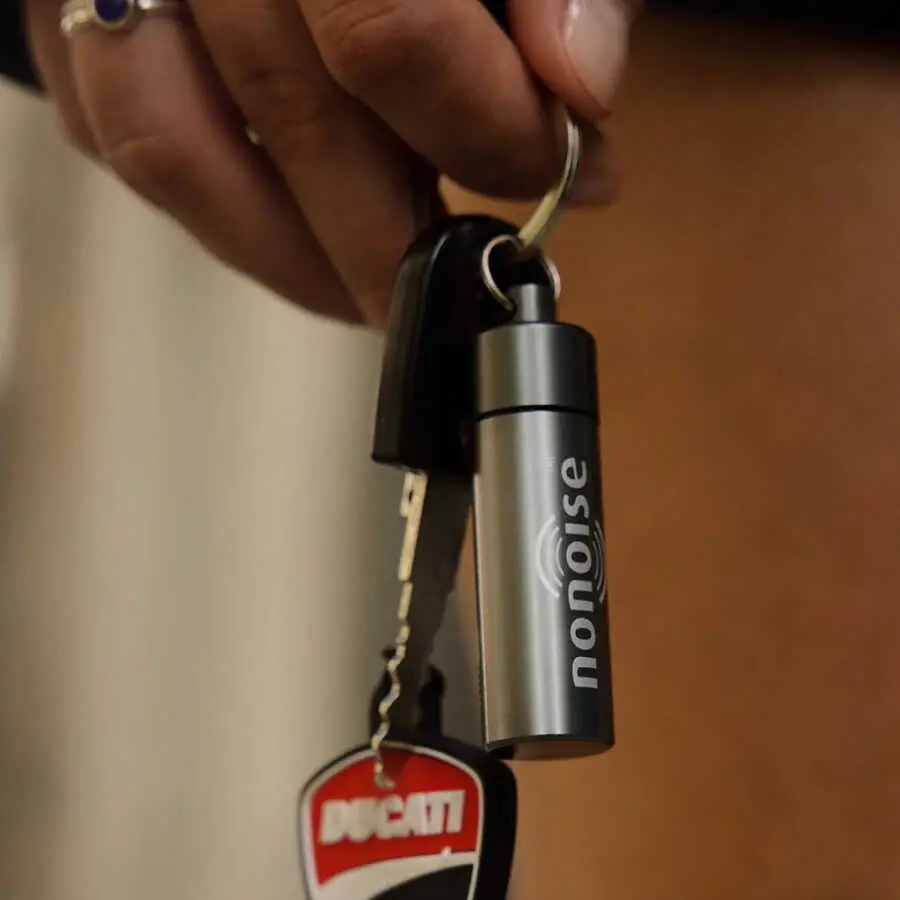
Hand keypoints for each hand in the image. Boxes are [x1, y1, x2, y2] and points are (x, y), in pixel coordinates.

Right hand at [27, 0, 637, 325]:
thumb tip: (580, 92)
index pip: (392, 38)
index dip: (486, 134)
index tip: (552, 174)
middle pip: (294, 119)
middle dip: (398, 240)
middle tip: (461, 285)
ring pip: (177, 151)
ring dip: (291, 258)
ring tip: (371, 297)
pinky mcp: (64, 9)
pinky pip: (114, 135)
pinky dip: (209, 206)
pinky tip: (290, 228)